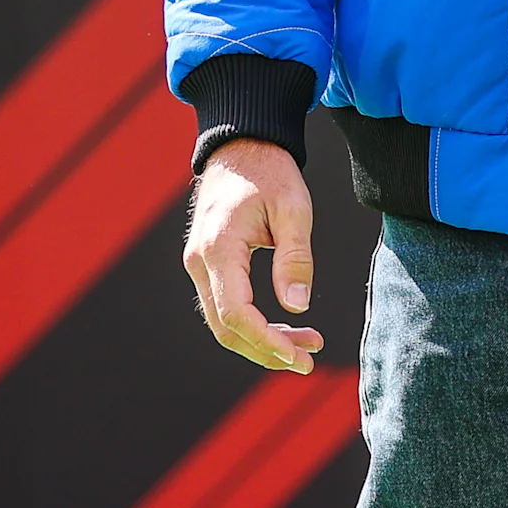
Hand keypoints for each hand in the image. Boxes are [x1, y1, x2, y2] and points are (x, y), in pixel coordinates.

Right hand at [183, 137, 325, 372]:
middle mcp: (199, 262)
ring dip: (262, 340)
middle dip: (267, 350)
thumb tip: (296, 306)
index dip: (267, 341)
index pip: (236, 313)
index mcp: (218, 248)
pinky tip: (286, 327)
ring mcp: (198, 265)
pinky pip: (225, 306)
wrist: (241, 147)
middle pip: (226, 328)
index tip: (300, 357)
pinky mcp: (207, 265)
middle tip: (309, 360)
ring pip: (223, 322)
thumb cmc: (269, 173)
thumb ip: (295, 257)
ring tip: (308, 343)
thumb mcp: (293, 208)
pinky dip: (253, 324)